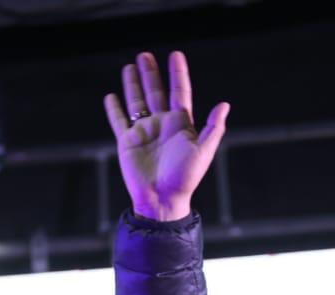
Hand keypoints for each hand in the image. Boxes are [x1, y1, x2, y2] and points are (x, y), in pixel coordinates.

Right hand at [103, 50, 229, 221]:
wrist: (162, 199)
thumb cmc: (185, 178)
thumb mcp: (204, 152)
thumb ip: (213, 128)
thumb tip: (224, 105)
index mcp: (180, 125)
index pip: (179, 92)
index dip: (178, 73)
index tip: (175, 55)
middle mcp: (161, 125)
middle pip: (155, 92)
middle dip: (150, 73)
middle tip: (145, 55)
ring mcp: (144, 132)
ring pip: (136, 102)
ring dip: (133, 84)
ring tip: (129, 66)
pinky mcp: (127, 142)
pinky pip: (119, 121)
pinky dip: (114, 109)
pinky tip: (111, 96)